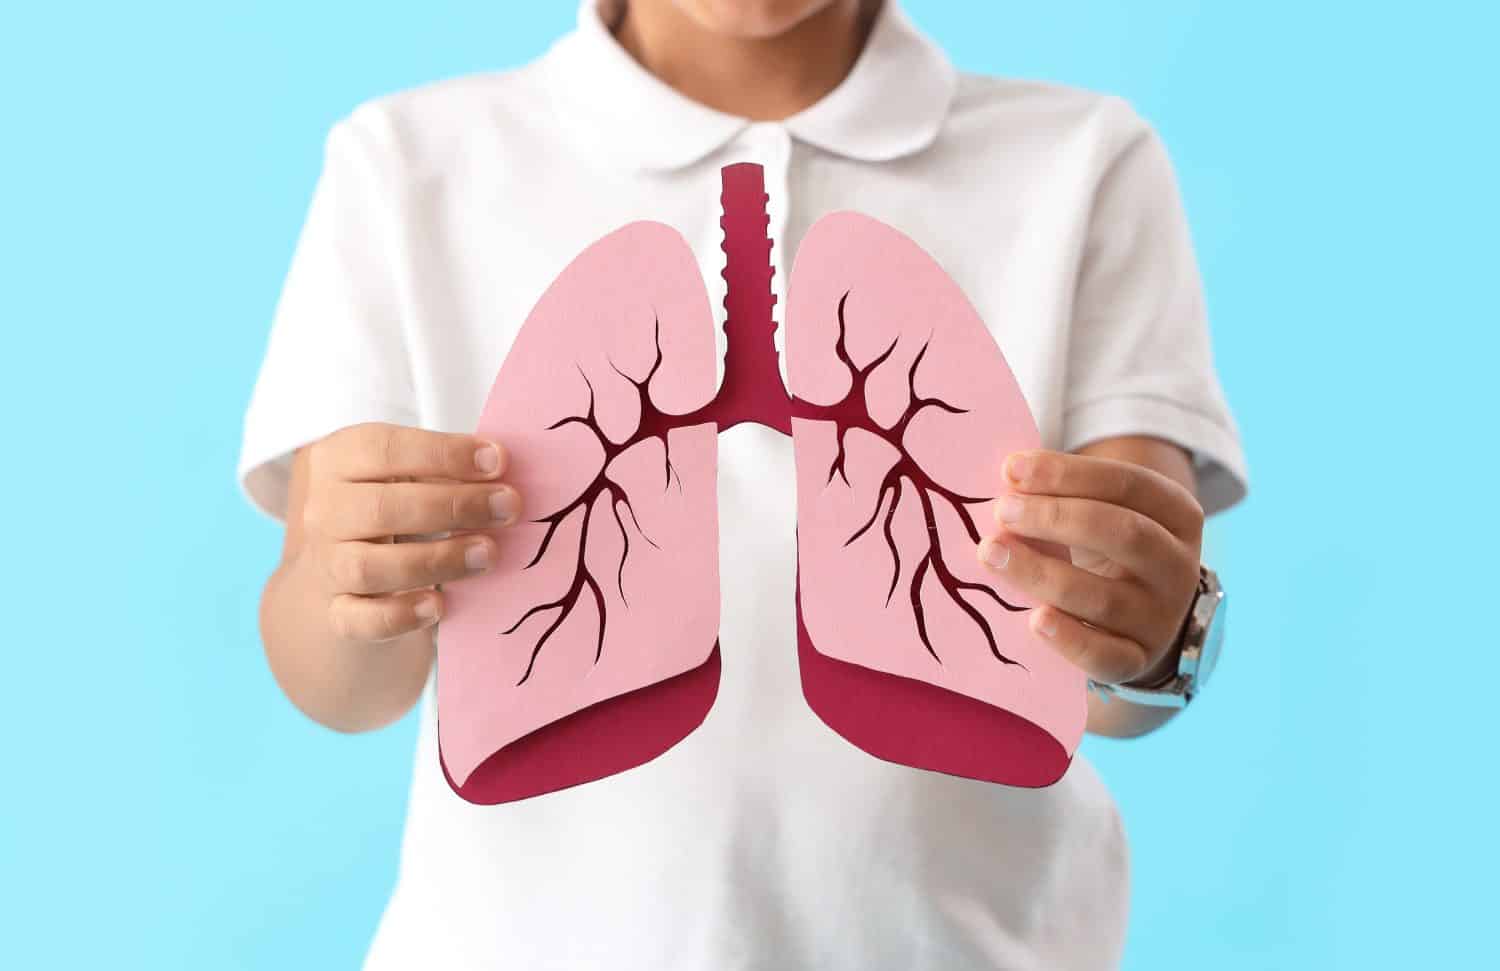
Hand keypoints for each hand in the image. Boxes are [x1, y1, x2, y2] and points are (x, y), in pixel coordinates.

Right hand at [299, 423, 522, 643]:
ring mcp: (326, 564)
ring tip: (487, 554)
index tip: (498, 461)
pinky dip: (398, 615)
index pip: (384, 449)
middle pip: (380, 507)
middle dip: (453, 506)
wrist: (344, 570)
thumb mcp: (409, 475)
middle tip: (508, 507)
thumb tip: (502, 471)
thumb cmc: (392, 506)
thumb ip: (446, 470)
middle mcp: (324, 511)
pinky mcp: (335, 613)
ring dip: (435, 560)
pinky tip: (438, 607)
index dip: (443, 453)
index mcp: (338, 461)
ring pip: (368, 566)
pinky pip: (358, 619)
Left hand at [976, 449, 1203, 684]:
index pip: (1128, 485)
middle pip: (1124, 533)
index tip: (1011, 468)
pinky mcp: (1137, 661)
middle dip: (1056, 518)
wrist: (1135, 621)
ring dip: (1042, 573)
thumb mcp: (1099, 514)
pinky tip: (1034, 620)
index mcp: (1176, 514)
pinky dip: (1069, 640)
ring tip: (993, 554)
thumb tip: (1006, 478)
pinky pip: (1106, 657)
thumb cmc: (1104, 550)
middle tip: (1002, 511)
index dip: (1068, 474)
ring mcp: (1161, 618)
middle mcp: (1178, 566)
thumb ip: (1062, 495)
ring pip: (1105, 597)